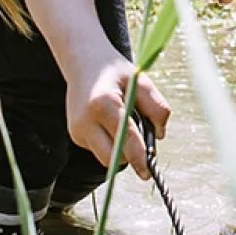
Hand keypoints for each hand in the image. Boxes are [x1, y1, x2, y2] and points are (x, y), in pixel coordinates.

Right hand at [65, 55, 168, 178]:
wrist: (83, 63)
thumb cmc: (115, 72)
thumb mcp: (141, 81)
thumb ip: (156, 107)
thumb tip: (160, 135)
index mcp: (103, 103)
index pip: (124, 138)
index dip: (138, 157)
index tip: (147, 171)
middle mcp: (85, 120)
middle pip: (111, 157)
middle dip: (130, 156)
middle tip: (144, 145)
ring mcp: (77, 129)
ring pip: (104, 157)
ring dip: (120, 151)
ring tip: (125, 126)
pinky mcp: (75, 135)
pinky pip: (98, 150)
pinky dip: (110, 144)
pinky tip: (110, 124)